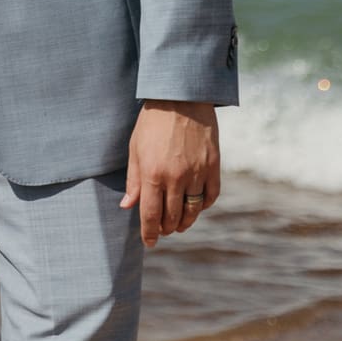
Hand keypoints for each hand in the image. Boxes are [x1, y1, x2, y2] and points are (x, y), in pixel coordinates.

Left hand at [120, 99, 219, 246]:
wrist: (181, 98)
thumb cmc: (152, 122)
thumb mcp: (135, 148)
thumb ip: (133, 180)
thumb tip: (127, 206)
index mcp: (152, 173)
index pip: (150, 215)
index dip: (149, 233)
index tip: (149, 242)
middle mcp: (175, 177)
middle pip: (172, 217)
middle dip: (166, 229)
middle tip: (162, 231)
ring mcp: (197, 173)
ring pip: (193, 211)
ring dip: (185, 223)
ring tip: (179, 225)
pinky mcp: (213, 166)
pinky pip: (210, 196)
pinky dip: (203, 206)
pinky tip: (195, 206)